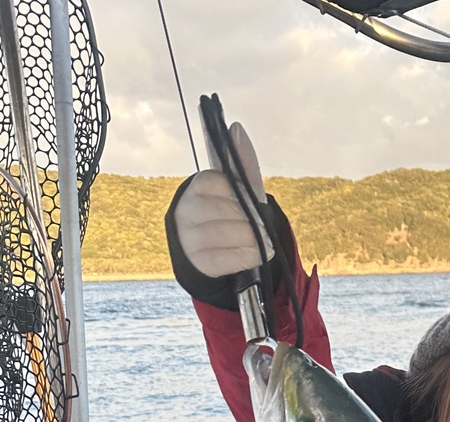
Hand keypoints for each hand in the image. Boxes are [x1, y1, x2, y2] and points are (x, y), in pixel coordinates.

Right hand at [172, 122, 269, 279]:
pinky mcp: (197, 263)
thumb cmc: (231, 215)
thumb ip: (242, 163)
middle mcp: (186, 211)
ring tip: (263, 242)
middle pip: (217, 209)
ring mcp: (188, 238)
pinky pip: (220, 260)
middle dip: (246, 219)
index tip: (250, 201)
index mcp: (196, 187)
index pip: (215, 182)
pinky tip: (257, 254)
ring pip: (217, 234)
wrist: (219, 252)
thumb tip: (236, 129)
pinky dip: (243, 256)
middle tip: (262, 226)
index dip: (238, 193)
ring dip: (248, 238)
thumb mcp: (240, 189)